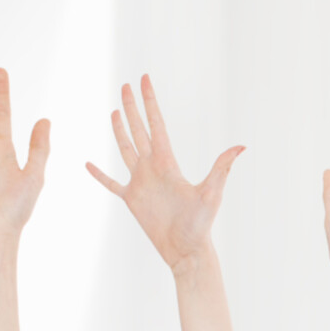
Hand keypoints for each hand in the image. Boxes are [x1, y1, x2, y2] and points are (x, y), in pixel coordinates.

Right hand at [85, 75, 240, 272]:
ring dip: (119, 131)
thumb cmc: (200, 225)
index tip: (144, 80)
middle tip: (124, 86)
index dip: (150, 102)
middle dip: (132, 108)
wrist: (186, 250)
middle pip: (139, 130)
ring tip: (114, 112)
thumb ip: (221, 168)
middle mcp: (153, 168)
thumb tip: (241, 147)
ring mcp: (141, 182)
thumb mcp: (211, 194)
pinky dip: (99, 175)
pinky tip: (88, 164)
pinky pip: (111, 183)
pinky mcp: (132, 199)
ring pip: (126, 149)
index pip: (157, 125)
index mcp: (168, 163)